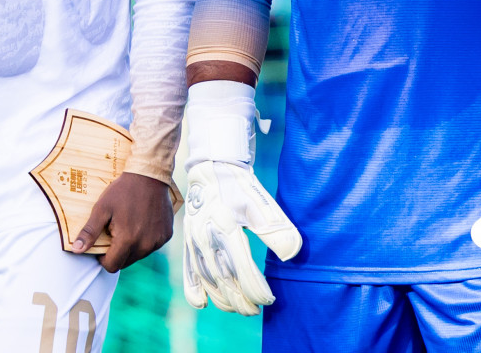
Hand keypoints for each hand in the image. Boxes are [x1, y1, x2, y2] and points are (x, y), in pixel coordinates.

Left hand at [73, 172, 174, 271]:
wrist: (150, 175)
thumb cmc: (123, 191)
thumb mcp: (102, 208)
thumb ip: (90, 232)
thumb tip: (77, 250)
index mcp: (128, 240)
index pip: (112, 266)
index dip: (103, 259)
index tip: (102, 245)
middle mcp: (145, 245)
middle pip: (126, 262)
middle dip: (118, 252)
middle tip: (115, 231)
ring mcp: (158, 240)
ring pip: (139, 255)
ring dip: (132, 246)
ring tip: (130, 225)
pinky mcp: (166, 234)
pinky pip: (152, 245)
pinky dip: (145, 239)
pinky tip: (143, 223)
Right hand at [182, 160, 301, 314]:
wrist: (211, 170)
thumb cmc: (240, 187)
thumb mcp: (262, 204)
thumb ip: (277, 229)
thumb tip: (292, 255)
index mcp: (227, 228)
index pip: (242, 269)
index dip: (256, 289)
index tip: (269, 298)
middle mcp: (207, 239)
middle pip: (224, 280)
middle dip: (241, 300)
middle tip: (256, 310)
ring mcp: (194, 242)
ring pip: (207, 281)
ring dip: (223, 299)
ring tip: (240, 308)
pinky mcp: (187, 243)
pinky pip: (188, 272)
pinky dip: (193, 290)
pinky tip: (202, 304)